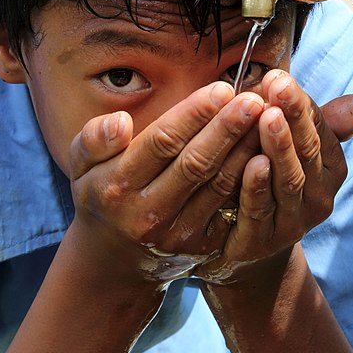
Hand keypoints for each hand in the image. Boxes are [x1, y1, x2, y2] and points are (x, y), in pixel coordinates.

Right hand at [64, 81, 265, 285]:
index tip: (221, 89)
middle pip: (196, 163)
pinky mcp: (205, 247)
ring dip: (247, 150)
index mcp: (118, 186)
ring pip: (221, 185)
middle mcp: (149, 213)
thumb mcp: (82, 167)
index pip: (162, 142)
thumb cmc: (103, 195)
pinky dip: (252, 178)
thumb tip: (119, 123)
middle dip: (227, 129)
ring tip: (269, 119)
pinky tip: (268, 151)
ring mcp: (179, 234)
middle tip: (254, 99)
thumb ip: (94, 139)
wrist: (114, 263)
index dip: (194, 115)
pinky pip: (233, 206)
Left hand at [194, 70, 352, 283]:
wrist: (246, 248)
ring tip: (267, 116)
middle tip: (276, 85)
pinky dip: (257, 187)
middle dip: (293, 116)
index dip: (301, 103)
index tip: (279, 75)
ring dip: (279, 146)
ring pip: (288, 179)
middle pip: (308, 150)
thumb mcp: (296, 151)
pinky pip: (260, 211)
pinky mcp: (261, 241)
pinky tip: (252, 162)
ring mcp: (292, 221)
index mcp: (330, 168)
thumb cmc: (270, 182)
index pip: (320, 129)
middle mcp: (318, 196)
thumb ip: (320, 124)